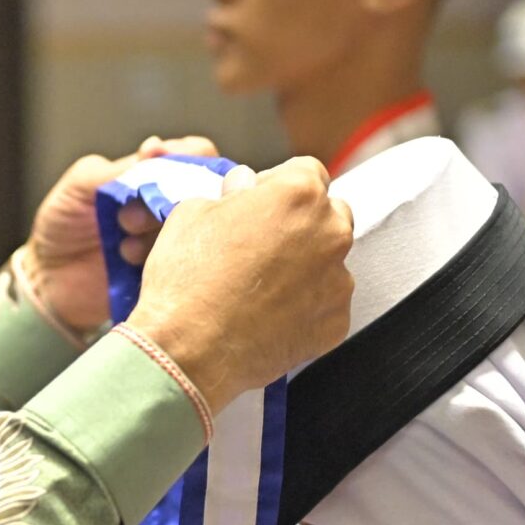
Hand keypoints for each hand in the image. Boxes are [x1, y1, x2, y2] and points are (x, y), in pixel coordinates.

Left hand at [24, 136, 220, 334]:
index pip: (197, 155)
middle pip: (205, 191)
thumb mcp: (80, 186)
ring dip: (157, 233)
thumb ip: (118, 168)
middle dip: (167, 199)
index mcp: (154, 176)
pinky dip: (159, 261)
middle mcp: (171, 206)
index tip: (157, 159)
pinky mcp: (171, 273)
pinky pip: (184, 263)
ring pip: (195, 228)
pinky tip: (126, 263)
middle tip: (127, 218)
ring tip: (122, 247)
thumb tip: (155, 149)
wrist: (48, 279)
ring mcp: (174, 241)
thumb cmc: (63, 224)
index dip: (187, 155)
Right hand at [125, 155, 352, 411]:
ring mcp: (338, 281)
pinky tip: (267, 315)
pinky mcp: (336, 323)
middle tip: (261, 243)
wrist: (188, 352)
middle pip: (328, 214)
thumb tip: (244, 188)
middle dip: (300, 223)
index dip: (278, 184)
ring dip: (303, 266)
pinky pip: (325, 305)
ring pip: (328, 262)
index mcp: (298, 194)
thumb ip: (231, 193)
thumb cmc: (186, 279)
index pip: (307, 172)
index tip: (258, 202)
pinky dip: (303, 307)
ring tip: (260, 287)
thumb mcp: (193, 213)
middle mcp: (330, 232)